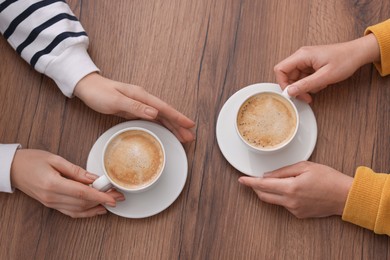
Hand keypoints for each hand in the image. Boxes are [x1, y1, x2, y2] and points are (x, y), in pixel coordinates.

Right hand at [10, 149, 124, 217]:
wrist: (12, 169)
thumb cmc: (31, 160)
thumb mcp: (55, 159)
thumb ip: (76, 170)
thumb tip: (93, 177)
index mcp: (53, 184)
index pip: (82, 192)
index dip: (100, 196)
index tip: (113, 198)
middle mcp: (52, 197)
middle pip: (83, 202)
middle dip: (103, 200)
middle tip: (118, 195)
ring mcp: (51, 203)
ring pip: (78, 209)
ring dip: (96, 207)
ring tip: (111, 202)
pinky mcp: (51, 204)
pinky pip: (71, 212)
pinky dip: (85, 212)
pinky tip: (96, 209)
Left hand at [74, 73, 194, 141]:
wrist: (87, 87)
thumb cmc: (99, 93)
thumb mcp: (116, 100)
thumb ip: (135, 107)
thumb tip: (155, 113)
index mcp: (141, 96)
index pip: (164, 108)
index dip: (178, 117)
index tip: (189, 125)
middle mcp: (143, 100)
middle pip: (166, 114)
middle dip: (179, 125)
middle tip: (190, 136)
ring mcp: (139, 105)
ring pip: (161, 117)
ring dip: (172, 127)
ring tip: (182, 137)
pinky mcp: (134, 110)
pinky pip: (152, 119)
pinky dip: (161, 126)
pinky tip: (166, 131)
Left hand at [238, 161, 352, 217]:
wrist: (345, 196)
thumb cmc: (328, 178)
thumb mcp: (305, 166)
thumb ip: (283, 171)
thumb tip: (267, 175)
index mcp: (291, 187)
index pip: (263, 185)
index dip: (249, 182)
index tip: (241, 179)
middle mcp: (290, 201)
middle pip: (264, 195)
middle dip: (256, 187)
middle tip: (254, 179)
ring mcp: (294, 210)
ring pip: (274, 200)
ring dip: (270, 191)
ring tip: (279, 181)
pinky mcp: (299, 215)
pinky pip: (285, 205)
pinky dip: (283, 196)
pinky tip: (294, 189)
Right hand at [274, 34, 379, 102]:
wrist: (358, 53)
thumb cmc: (345, 60)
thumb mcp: (325, 76)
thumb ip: (306, 84)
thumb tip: (290, 91)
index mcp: (302, 56)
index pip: (280, 69)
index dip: (283, 83)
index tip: (291, 93)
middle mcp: (301, 57)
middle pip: (287, 75)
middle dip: (295, 88)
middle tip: (305, 96)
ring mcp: (306, 61)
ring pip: (295, 78)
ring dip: (304, 87)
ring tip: (317, 88)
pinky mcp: (311, 65)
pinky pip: (303, 77)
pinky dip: (310, 84)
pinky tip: (320, 83)